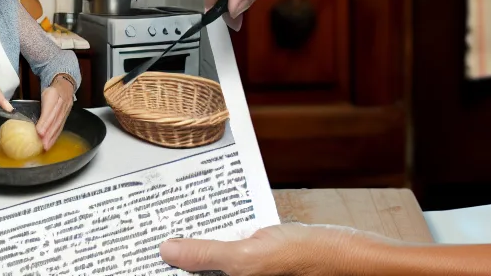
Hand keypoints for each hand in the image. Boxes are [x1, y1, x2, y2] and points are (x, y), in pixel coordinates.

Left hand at [36, 78, 73, 150]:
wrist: (66, 84)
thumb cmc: (50, 90)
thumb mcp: (42, 93)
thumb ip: (32, 103)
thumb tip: (13, 113)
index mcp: (53, 94)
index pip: (49, 110)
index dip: (45, 122)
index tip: (39, 132)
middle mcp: (62, 101)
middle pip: (55, 119)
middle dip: (49, 132)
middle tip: (43, 144)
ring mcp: (66, 108)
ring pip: (59, 123)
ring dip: (53, 136)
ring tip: (47, 146)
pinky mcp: (67, 113)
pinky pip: (62, 125)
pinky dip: (56, 135)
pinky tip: (51, 142)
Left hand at [161, 222, 385, 275]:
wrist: (347, 255)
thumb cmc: (308, 259)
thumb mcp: (251, 256)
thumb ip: (208, 253)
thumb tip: (167, 249)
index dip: (165, 264)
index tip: (142, 249)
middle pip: (197, 272)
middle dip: (180, 250)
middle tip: (157, 230)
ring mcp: (248, 275)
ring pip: (213, 263)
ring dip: (199, 242)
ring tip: (179, 220)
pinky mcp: (258, 266)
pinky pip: (230, 254)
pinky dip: (220, 238)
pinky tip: (216, 220)